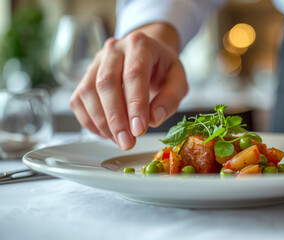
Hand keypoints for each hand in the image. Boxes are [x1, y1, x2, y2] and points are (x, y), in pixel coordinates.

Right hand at [69, 24, 187, 149]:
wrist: (148, 55)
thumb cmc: (163, 68)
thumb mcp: (179, 80)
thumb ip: (171, 99)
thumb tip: (154, 119)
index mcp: (140, 45)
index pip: (134, 74)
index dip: (135, 104)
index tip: (139, 129)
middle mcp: (114, 49)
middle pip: (106, 83)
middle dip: (116, 118)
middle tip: (127, 142)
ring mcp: (96, 62)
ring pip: (88, 92)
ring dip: (102, 122)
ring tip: (119, 140)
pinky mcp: (85, 76)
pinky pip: (78, 100)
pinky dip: (89, 121)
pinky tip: (106, 133)